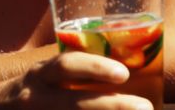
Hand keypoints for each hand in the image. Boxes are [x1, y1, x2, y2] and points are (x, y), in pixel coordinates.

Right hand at [0, 52, 152, 109]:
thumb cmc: (29, 90)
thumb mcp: (44, 74)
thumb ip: (75, 71)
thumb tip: (127, 70)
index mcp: (40, 76)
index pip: (65, 67)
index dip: (94, 68)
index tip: (123, 74)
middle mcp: (36, 99)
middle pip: (74, 104)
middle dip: (112, 106)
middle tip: (145, 107)